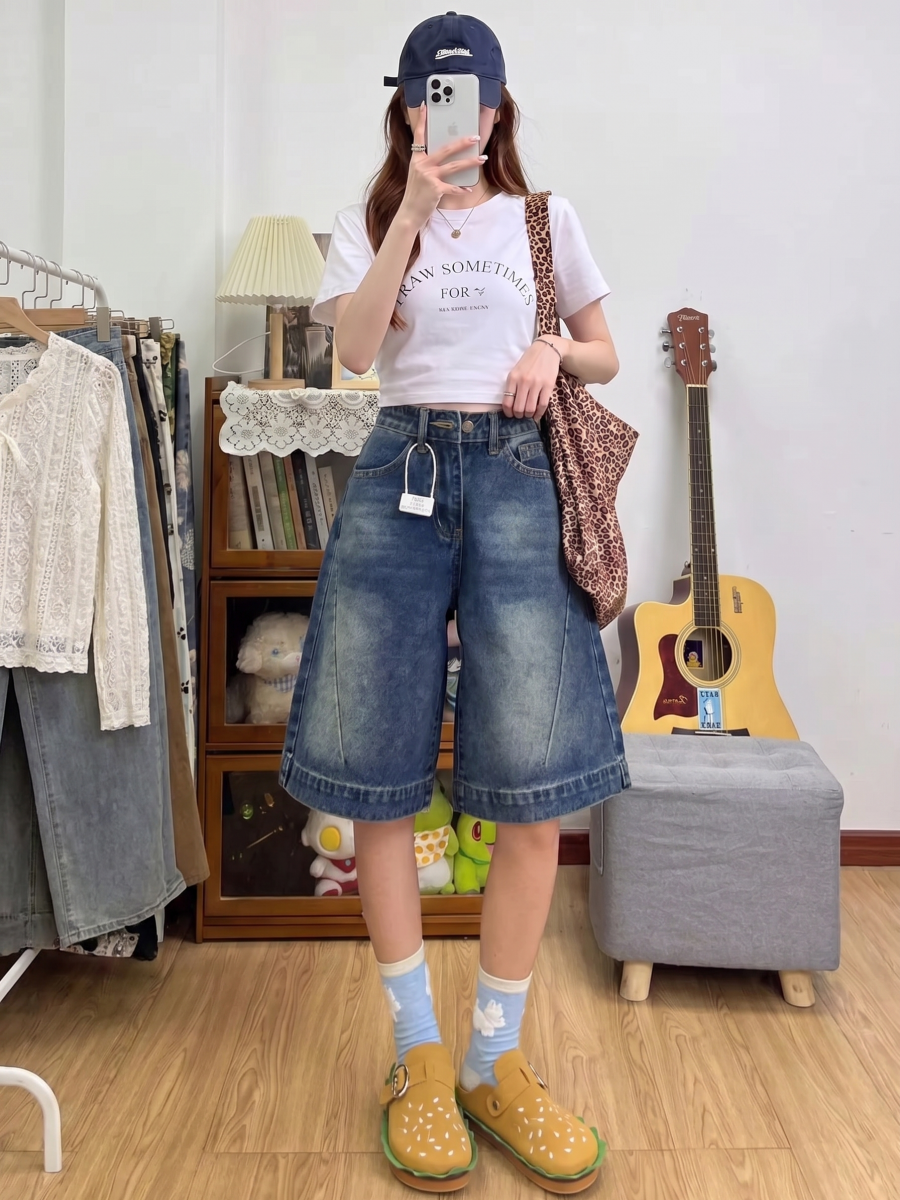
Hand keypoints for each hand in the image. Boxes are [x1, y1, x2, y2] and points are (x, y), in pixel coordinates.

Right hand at [397, 104, 485, 229]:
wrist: (409, 213)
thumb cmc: (415, 195)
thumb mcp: (418, 175)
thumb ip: (429, 165)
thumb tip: (446, 159)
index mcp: (417, 159)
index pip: (419, 136)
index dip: (422, 120)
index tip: (425, 106)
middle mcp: (422, 165)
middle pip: (446, 149)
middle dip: (462, 143)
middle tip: (475, 137)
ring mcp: (429, 177)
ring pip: (454, 166)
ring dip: (470, 162)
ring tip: (482, 158)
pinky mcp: (435, 189)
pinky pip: (453, 187)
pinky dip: (461, 189)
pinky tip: (468, 189)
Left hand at [502, 337, 566, 419]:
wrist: (547, 349)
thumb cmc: (530, 361)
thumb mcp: (516, 370)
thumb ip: (512, 385)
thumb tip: (510, 405)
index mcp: (512, 378)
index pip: (507, 402)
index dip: (508, 413)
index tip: (511, 415)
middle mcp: (523, 381)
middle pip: (518, 408)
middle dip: (519, 416)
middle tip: (521, 415)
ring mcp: (536, 383)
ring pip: (530, 408)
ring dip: (529, 415)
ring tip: (529, 414)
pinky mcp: (548, 385)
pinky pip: (542, 405)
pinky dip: (539, 413)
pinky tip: (537, 414)